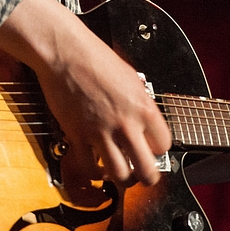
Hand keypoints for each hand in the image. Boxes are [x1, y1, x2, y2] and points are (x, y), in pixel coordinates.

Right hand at [0, 0, 171, 186]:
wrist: (65, 51)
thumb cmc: (95, 58)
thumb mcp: (131, 78)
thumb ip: (140, 103)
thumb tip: (144, 122)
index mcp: (144, 107)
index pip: (164, 145)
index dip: (158, 150)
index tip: (151, 149)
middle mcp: (126, 123)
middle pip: (147, 170)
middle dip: (147, 177)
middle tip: (141, 174)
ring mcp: (101, 132)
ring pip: (120, 176)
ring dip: (121, 179)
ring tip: (119, 173)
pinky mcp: (77, 136)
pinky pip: (89, 168)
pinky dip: (94, 173)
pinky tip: (96, 166)